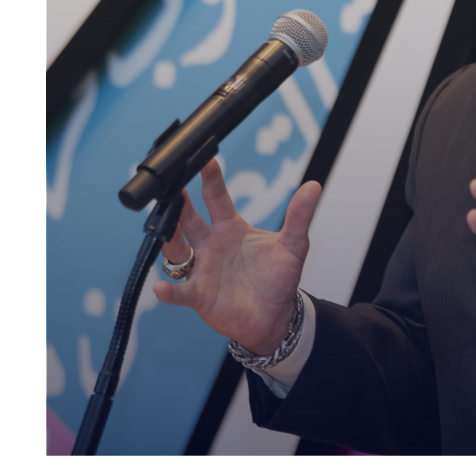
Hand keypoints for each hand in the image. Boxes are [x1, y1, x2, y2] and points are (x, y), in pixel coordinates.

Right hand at [152, 159, 321, 354]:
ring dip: (169, 240)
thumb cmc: (279, 278)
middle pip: (187, 219)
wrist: (275, 316)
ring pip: (176, 250)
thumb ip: (299, 216)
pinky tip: (161, 288)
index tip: (206, 158)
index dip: (210, 179)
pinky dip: (169, 290)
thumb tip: (314, 186)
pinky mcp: (199, 295)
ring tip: (166, 230)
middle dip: (179, 203)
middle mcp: (210, 245)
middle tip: (171, 187)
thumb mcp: (294, 245)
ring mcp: (201, 269)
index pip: (216, 197)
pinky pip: (179, 291)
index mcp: (230, 228)